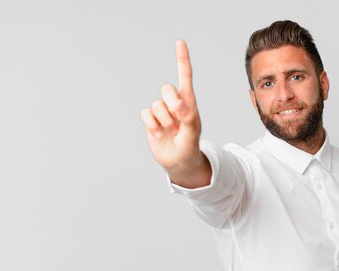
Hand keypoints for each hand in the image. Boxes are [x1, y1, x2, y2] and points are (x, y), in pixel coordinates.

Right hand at [141, 40, 210, 187]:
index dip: (182, 59)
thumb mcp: (192, 133)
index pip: (185, 76)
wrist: (179, 161)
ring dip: (164, 121)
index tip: (180, 42)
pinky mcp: (150, 119)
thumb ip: (188, 117)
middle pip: (166, 89)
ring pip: (156, 105)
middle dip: (172, 105)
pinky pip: (145, 114)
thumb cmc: (189, 145)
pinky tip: (160, 133)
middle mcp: (174, 102)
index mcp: (189, 101)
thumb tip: (180, 104)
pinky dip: (152, 126)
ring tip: (172, 131)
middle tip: (178, 122)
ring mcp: (161, 111)